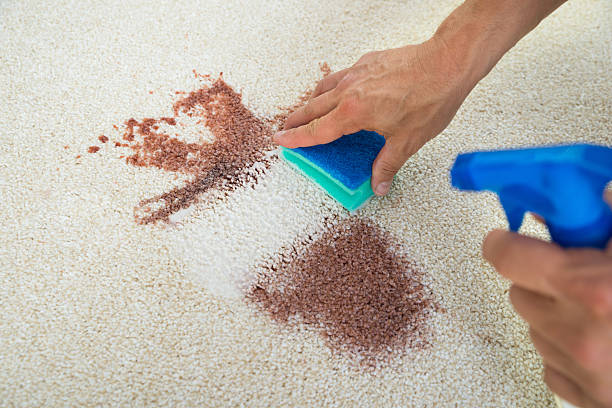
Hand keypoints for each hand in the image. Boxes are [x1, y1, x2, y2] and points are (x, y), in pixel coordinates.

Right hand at [273, 38, 470, 195]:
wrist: (447, 63)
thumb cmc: (431, 97)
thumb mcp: (408, 141)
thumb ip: (388, 165)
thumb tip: (379, 185)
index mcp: (355, 112)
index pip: (316, 130)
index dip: (295, 138)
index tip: (280, 140)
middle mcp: (350, 90)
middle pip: (312, 108)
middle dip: (295, 120)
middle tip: (285, 127)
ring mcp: (357, 73)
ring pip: (323, 89)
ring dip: (311, 102)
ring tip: (307, 111)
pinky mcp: (367, 62)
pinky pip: (339, 76)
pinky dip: (330, 87)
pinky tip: (338, 92)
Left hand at [483, 215, 611, 406]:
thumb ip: (602, 221)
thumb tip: (574, 201)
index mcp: (592, 291)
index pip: (506, 257)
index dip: (505, 243)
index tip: (505, 237)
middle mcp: (578, 336)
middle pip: (518, 294)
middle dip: (540, 281)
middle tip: (576, 276)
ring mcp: (583, 374)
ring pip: (534, 330)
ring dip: (556, 318)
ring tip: (601, 313)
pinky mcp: (588, 401)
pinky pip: (553, 365)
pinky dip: (567, 353)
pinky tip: (604, 343)